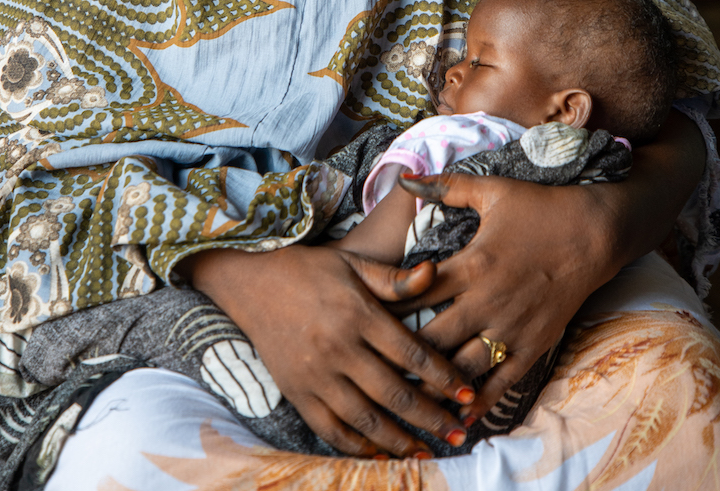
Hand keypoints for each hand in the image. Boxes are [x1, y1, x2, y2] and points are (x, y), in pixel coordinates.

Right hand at [181, 243, 475, 457]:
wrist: (251, 284)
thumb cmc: (309, 269)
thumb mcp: (352, 263)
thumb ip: (394, 278)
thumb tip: (434, 271)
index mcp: (357, 313)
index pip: (411, 352)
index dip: (443, 376)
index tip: (468, 393)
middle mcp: (338, 347)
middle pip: (394, 392)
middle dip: (431, 416)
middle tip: (459, 432)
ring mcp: (315, 374)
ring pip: (366, 419)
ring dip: (400, 440)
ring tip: (427, 452)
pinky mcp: (297, 392)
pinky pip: (331, 429)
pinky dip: (357, 447)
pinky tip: (380, 455)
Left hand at [392, 172, 618, 419]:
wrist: (593, 233)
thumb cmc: (539, 208)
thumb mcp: (490, 190)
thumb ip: (443, 186)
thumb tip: (404, 178)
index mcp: (472, 264)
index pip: (417, 292)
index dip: (386, 307)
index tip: (361, 318)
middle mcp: (488, 302)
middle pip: (433, 339)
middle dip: (402, 355)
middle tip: (371, 369)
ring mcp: (511, 328)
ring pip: (463, 368)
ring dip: (434, 385)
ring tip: (402, 399)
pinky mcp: (533, 346)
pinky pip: (501, 382)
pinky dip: (477, 403)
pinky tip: (456, 418)